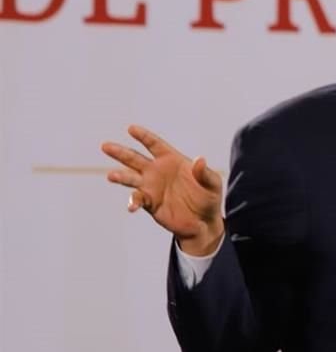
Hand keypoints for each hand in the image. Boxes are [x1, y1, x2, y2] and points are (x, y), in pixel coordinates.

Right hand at [102, 125, 223, 255]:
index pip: (155, 145)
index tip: (131, 129)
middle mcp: (157, 171)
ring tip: (111, 175)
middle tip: (105, 146)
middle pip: (135, 158)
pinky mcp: (150, 203)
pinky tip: (132, 206)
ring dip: (121, 176)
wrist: (203, 222)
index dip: (143, 136)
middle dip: (120, 152)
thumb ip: (204, 173)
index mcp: (172, 160)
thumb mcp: (212, 184)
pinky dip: (133, 202)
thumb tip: (200, 160)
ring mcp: (151, 187)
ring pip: (130, 178)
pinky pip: (137, 199)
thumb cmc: (209, 198)